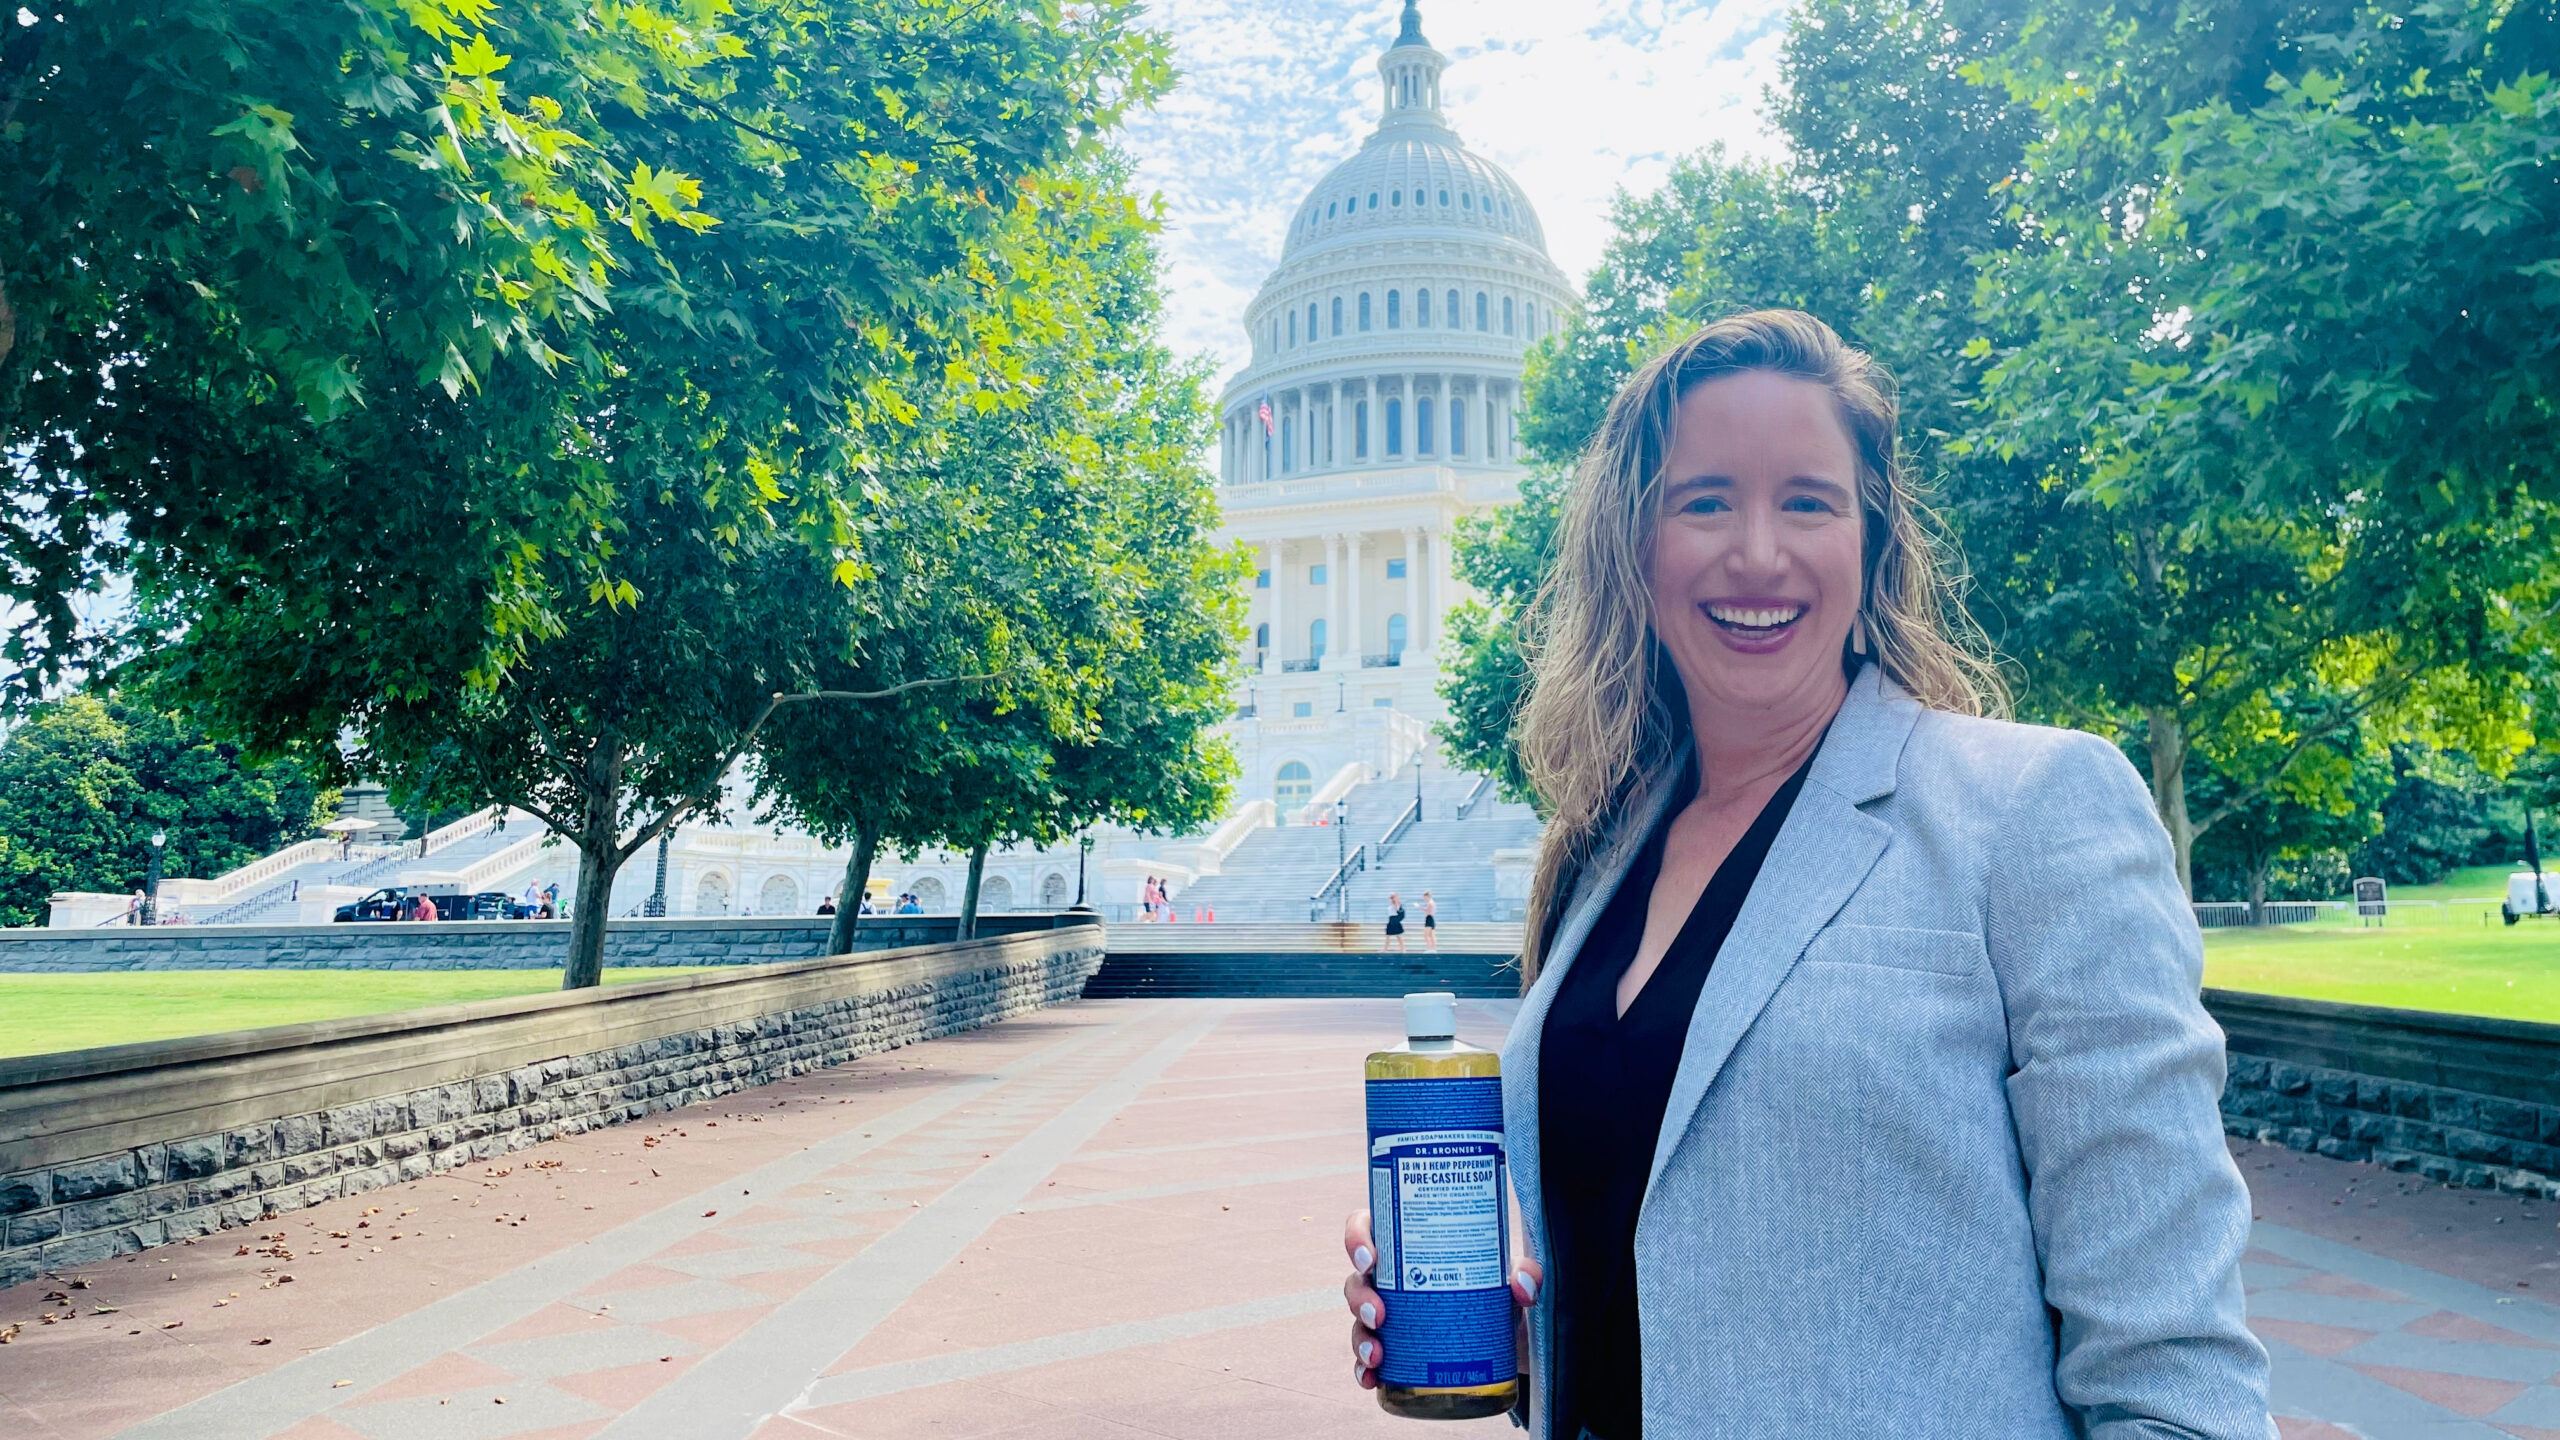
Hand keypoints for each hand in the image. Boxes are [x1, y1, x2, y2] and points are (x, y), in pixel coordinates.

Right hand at [1344, 1207, 1541, 1389]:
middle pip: (1357, 1279)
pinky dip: (1363, 1370)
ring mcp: (1388, 1316)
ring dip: (1360, 1336)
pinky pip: (1367, 1358)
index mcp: (1407, 1245)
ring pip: (1358, 1320)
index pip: (1369, 1227)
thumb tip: (1523, 1284)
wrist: (1505, 1336)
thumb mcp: (1508, 1277)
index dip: (1357, 1238)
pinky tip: (1371, 1380)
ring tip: (1378, 1355)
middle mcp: (1391, 1279)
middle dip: (1361, 1297)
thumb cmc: (1494, 1289)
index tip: (1371, 1258)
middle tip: (1380, 1313)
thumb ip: (1525, 1272)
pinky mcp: (1395, 1350)